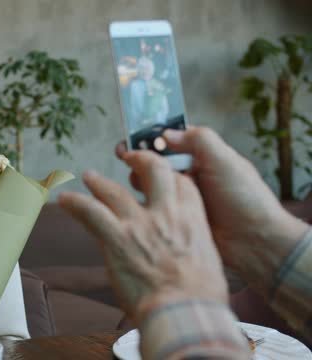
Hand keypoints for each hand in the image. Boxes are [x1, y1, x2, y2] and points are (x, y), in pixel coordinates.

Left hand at [58, 150, 227, 324]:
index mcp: (192, 219)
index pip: (182, 184)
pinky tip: (63, 199)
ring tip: (90, 176)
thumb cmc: (199, 298)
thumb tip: (187, 255)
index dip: (170, 176)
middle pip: (152, 171)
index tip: (162, 177)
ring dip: (99, 182)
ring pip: (114, 191)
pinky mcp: (116, 239)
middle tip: (130, 158)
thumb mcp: (209, 262)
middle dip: (140, 160)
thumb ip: (193, 247)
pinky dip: (74, 203)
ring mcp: (138, 224)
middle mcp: (165, 214)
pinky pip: (89, 212)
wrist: (184, 314)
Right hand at [117, 127, 308, 289]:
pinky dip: (144, 201)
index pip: (173, 139)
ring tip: (134, 180)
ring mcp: (183, 197)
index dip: (152, 136)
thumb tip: (166, 133)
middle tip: (124, 156)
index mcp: (204, 156)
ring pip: (152, 182)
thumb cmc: (245, 198)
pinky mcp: (178, 218)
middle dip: (140, 156)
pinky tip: (138, 201)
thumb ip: (198, 140)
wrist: (255, 241)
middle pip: (158, 160)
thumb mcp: (224, 161)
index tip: (133, 137)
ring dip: (140, 178)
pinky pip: (155, 205)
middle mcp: (192, 174)